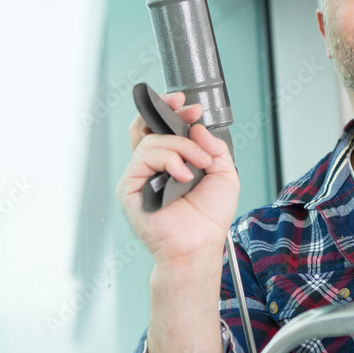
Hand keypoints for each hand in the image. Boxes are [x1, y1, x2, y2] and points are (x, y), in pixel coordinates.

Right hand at [116, 91, 238, 266]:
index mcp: (171, 161)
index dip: (173, 111)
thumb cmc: (208, 218)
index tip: (191, 108)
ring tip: (199, 164)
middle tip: (189, 112)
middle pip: (146, 125)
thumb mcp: (224, 173)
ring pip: (151, 140)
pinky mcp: (129, 187)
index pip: (163, 127)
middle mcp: (152, 166)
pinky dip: (169, 161)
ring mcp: (140, 175)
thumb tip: (197, 128)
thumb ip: (214, 146)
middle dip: (168, 111)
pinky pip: (143, 158)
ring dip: (181, 146)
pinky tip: (183, 176)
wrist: (199, 245)